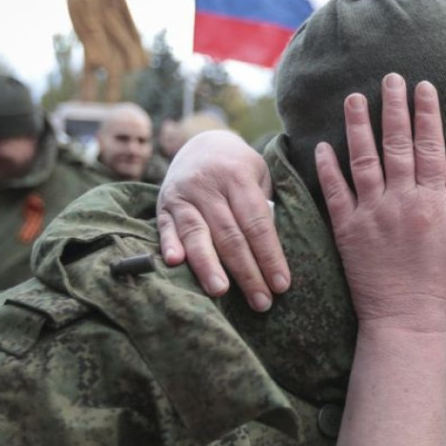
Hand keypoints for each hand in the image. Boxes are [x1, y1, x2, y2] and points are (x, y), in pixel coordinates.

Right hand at [156, 129, 289, 310]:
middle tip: (260, 301)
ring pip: (197, 233)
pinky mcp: (163, 205)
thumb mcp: (259, 176)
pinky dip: (169, 244)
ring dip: (208, 265)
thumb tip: (271, 253)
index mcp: (238, 176)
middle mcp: (208, 185)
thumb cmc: (239, 169)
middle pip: (230, 235)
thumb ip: (264, 207)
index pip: (257, 223)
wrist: (201, 144)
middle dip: (246, 271)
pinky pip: (165, 228)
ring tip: (220, 291)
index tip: (281, 284)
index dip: (270, 255)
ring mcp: (183, 195)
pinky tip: (175, 263)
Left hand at [316, 73, 445, 329]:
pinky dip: (328, 168)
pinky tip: (324, 145)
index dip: (427, 114)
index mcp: (431, 202)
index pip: (431, 147)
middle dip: (394, 107)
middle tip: (390, 77)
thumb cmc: (434, 279)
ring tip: (354, 97)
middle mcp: (402, 202)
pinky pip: (335, 192)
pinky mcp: (347, 230)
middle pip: (398, 144)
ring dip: (359, 126)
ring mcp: (372, 214)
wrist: (403, 315)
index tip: (424, 86)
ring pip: (364, 160)